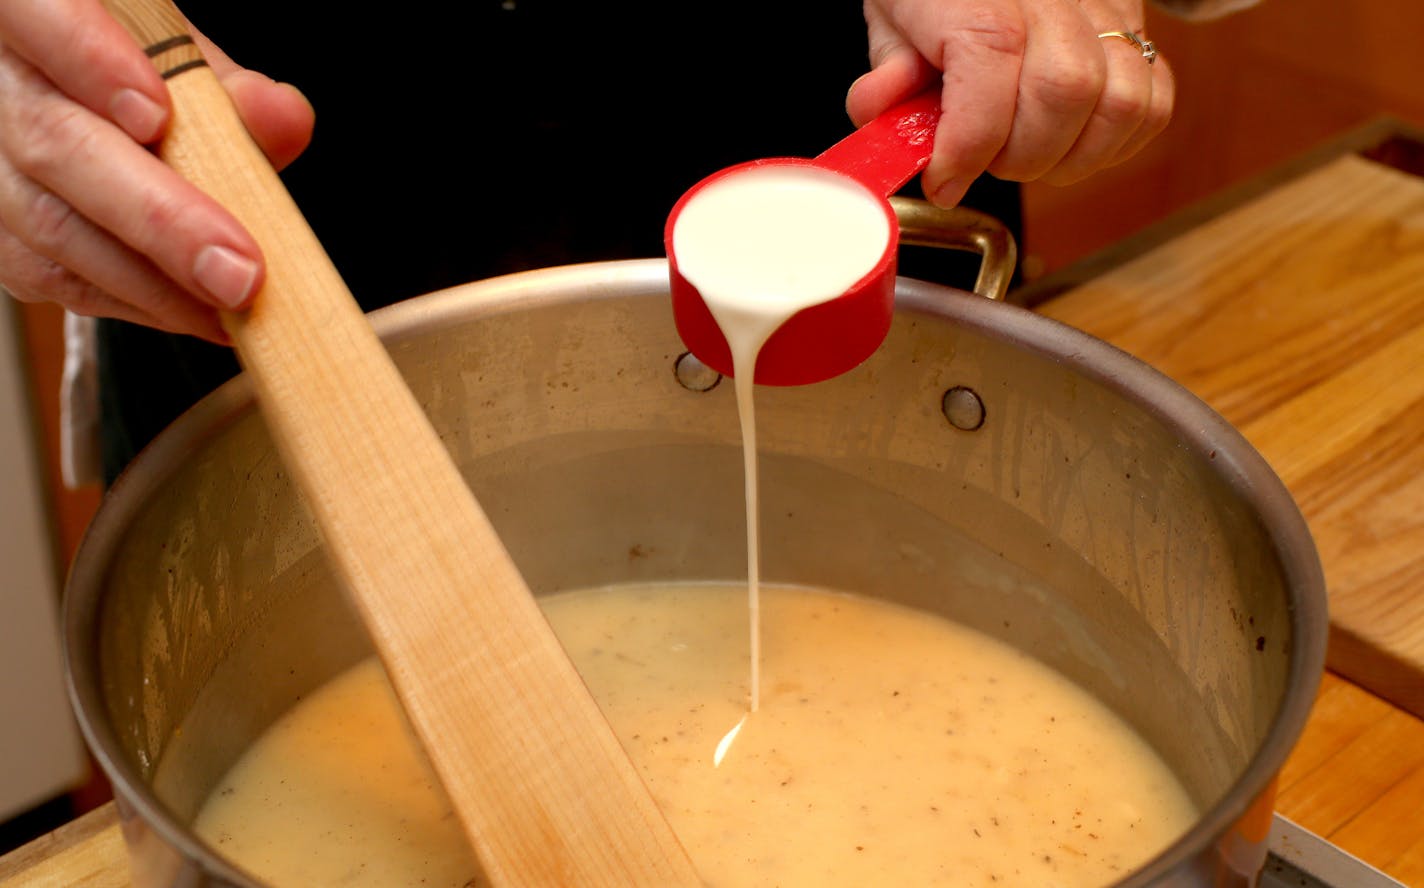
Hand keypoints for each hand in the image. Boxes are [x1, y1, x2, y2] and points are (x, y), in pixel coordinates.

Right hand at [0, 0, 312, 342]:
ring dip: (157, 280)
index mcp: (28, 15)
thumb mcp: (182, 60)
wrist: (91, 111)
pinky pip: (58, 279)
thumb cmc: (143, 75)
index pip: (40, 16)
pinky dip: (140, 303)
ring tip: (238, 304)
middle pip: (57, 146)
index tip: (155, 114)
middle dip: (161, 218)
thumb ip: (228, 86)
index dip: (90, 62)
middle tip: (239, 271)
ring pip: (54, 227)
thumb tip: (282, 118)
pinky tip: (200, 313)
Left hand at [848, 0, 1173, 206]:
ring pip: (1119, 104)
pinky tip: (1072, 142)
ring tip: (1027, 153)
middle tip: (984, 161)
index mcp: (984, 1)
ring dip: (1071, 156)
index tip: (942, 180)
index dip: (965, 150)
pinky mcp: (1132, 20)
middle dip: (1019, 155)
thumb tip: (882, 115)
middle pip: (1062, 97)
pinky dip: (1115, 139)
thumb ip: (887, 72)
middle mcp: (1052, 0)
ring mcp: (1101, 8)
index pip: (989, 86)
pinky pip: (1153, 98)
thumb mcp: (891, 15)